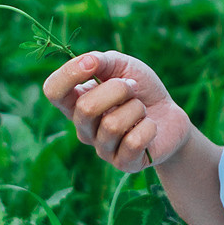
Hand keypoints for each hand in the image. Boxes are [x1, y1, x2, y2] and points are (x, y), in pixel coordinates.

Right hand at [43, 51, 194, 172]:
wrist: (170, 116)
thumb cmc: (141, 90)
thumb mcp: (122, 66)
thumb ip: (101, 60)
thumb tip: (87, 61)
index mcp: (76, 102)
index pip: (53, 91)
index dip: (69, 74)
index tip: (93, 62)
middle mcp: (83, 128)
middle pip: (86, 108)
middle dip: (118, 89)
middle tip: (133, 88)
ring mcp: (102, 149)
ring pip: (112, 125)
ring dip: (136, 109)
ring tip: (141, 110)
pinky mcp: (123, 164)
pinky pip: (133, 142)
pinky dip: (149, 127)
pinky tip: (149, 128)